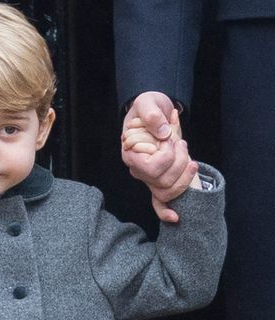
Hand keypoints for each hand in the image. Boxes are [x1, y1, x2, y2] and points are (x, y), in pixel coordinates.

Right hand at [121, 92, 197, 222]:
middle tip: (182, 143)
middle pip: (162, 181)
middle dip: (180, 163)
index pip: (151, 168)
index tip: (171, 138)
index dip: (167, 156)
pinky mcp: (158, 179)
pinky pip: (158, 202)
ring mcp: (148, 176)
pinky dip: (165, 212)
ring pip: (167, 190)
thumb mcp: (147, 102)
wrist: (152, 109)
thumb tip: (164, 133)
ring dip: (184, 176)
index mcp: (131, 154)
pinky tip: (176, 218)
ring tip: (188, 156)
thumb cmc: (147, 106)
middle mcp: (137, 169)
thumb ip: (152, 115)